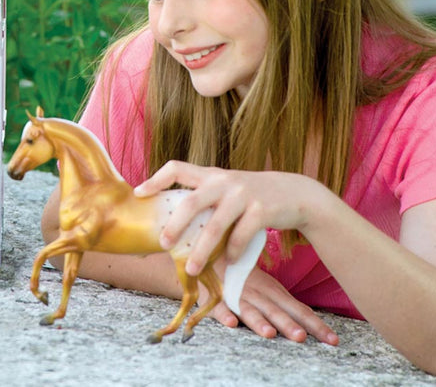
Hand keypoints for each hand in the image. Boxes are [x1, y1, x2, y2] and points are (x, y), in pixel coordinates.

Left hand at [135, 160, 337, 275]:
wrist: (295, 194)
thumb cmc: (253, 197)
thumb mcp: (229, 189)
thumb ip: (206, 199)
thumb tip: (175, 227)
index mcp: (211, 175)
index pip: (177, 167)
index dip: (156, 179)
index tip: (139, 194)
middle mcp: (224, 182)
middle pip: (191, 202)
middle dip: (174, 224)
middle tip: (163, 243)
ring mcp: (243, 195)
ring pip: (215, 226)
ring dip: (201, 251)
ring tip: (191, 268)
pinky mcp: (261, 210)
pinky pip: (240, 237)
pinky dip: (232, 253)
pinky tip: (229, 262)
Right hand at [203, 267, 339, 344]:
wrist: (216, 255)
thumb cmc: (248, 279)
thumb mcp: (272, 289)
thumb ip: (288, 306)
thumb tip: (313, 322)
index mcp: (275, 293)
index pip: (300, 311)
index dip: (316, 325)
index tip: (333, 340)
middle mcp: (259, 294)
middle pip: (276, 312)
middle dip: (289, 325)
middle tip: (301, 338)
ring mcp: (237, 296)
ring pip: (249, 310)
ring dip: (259, 322)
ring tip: (269, 333)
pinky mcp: (215, 299)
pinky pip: (219, 307)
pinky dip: (224, 314)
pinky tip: (231, 323)